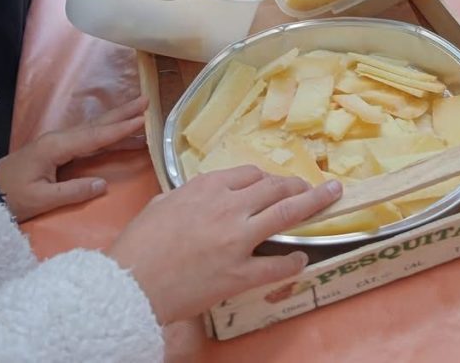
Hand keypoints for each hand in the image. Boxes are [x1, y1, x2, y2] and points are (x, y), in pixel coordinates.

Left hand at [0, 97, 146, 222]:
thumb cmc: (9, 197)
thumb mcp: (39, 200)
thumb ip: (72, 192)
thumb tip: (103, 184)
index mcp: (56, 147)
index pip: (95, 137)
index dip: (121, 129)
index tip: (144, 119)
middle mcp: (58, 138)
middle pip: (97, 124)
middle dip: (123, 113)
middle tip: (147, 101)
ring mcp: (56, 142)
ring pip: (93, 128)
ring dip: (117, 119)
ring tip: (139, 111)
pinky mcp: (55, 149)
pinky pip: (87, 137)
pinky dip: (106, 132)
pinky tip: (116, 133)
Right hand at [108, 167, 341, 324]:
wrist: (129, 284)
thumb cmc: (138, 244)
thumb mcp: (161, 203)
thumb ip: (186, 194)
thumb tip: (200, 194)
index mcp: (207, 188)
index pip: (251, 174)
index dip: (268, 178)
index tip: (276, 184)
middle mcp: (228, 207)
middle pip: (275, 188)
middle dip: (297, 185)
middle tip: (314, 187)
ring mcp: (237, 240)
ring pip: (286, 214)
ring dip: (313, 203)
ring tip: (330, 197)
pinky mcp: (239, 274)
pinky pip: (277, 265)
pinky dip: (293, 261)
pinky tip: (300, 259)